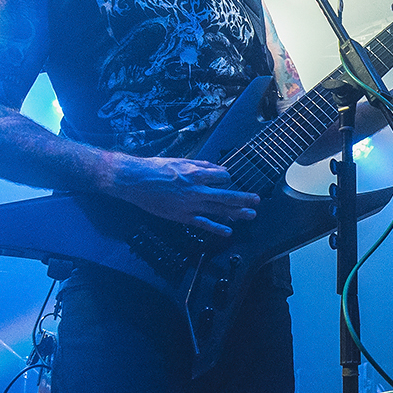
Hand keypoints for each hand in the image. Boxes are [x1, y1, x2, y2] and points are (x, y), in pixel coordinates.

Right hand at [103, 155, 259, 234]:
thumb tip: (214, 167)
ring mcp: (191, 203)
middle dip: (244, 197)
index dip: (226, 177)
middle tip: (257, 200)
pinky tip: (228, 232)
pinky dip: (217, 227)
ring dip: (237, 212)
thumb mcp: (179, 160)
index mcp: (196, 172)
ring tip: (251, 215)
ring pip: (219, 208)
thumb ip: (199, 164)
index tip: (226, 179)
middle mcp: (197, 188)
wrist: (136, 180)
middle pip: (226, 194)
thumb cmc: (154, 168)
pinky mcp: (183, 215)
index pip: (222, 176)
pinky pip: (204, 223)